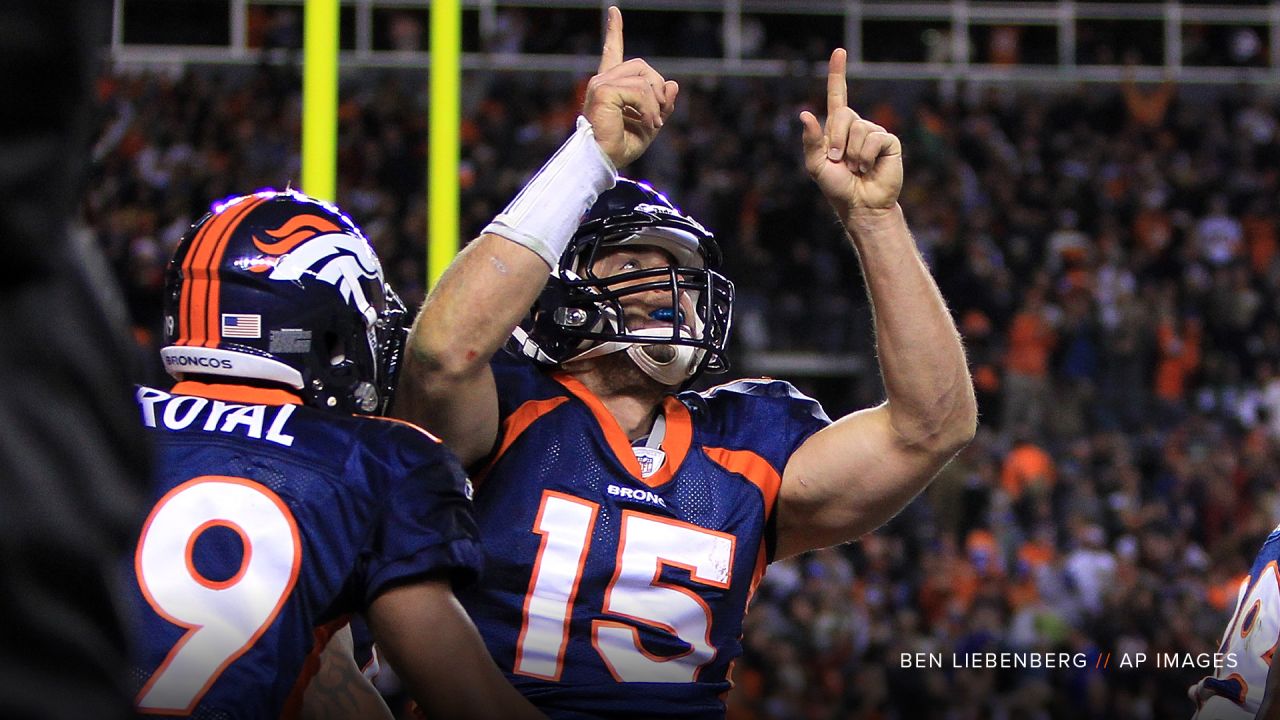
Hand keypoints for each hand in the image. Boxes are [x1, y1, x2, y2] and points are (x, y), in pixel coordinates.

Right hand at [583, 6, 678, 168]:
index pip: (613, 52)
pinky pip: (640, 91)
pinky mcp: (603, 91)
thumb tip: (673, 84)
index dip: (614, 32)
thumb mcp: (650, 123)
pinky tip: (648, 124)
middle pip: (642, 67)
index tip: (614, 11)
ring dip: (655, 104)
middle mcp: (603, 81)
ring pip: (644, 79)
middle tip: (660, 116)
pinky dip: (650, 109)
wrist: (603, 160)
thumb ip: (662, 104)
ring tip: (653, 124)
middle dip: (658, 89)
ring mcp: (601, 84)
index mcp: (610, 85)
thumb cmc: (621, 147)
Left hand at [800, 49, 902, 214]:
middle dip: (836, 140)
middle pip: (843, 115)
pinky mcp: (889, 142)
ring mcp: (874, 132)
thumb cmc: (837, 187)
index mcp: (837, 128)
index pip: (837, 95)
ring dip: (852, 154)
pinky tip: (869, 168)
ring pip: (859, 129)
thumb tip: (805, 114)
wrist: (860, 205)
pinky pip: (873, 139)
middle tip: (839, 160)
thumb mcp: (816, 165)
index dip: (837, 73)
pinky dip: (866, 157)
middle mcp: (857, 126)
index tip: (839, 51)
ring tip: (856, 168)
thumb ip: (810, 141)